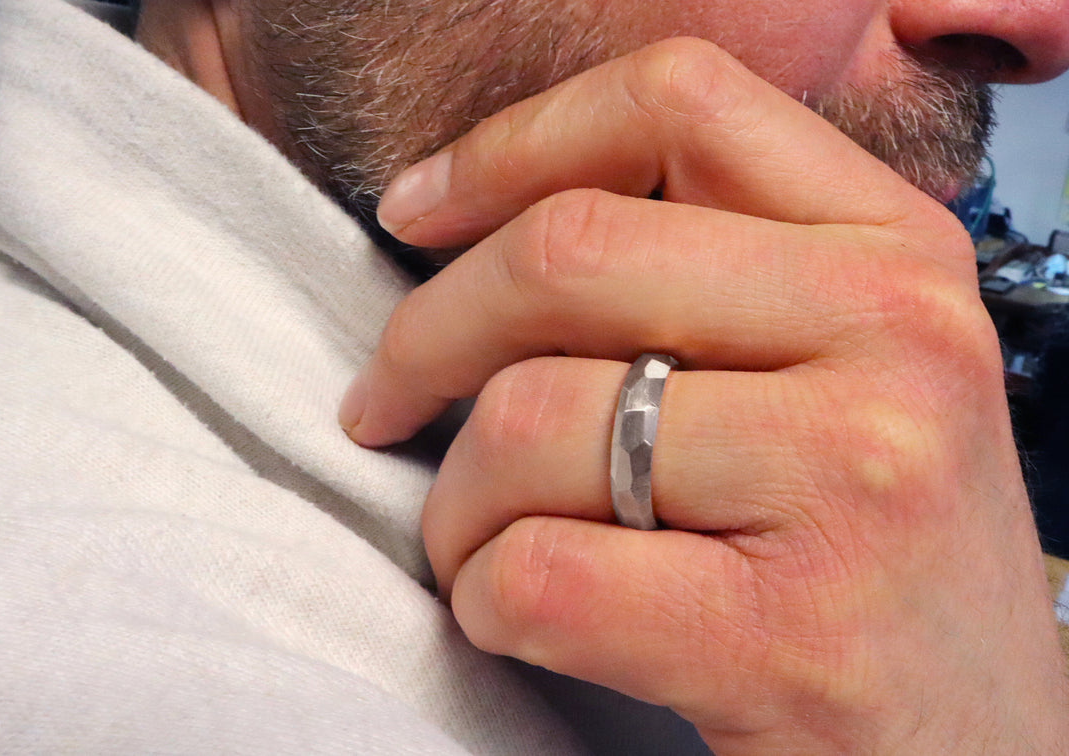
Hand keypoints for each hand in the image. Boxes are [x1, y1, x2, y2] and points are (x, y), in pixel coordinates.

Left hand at [340, 38, 1068, 752]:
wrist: (971, 745)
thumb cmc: (870, 549)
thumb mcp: (835, 369)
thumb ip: (701, 277)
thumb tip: (463, 228)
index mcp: (895, 249)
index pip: (675, 102)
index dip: (509, 147)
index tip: (417, 213)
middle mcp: (895, 336)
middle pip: (566, 254)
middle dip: (424, 336)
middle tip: (382, 402)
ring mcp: (855, 481)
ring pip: (529, 421)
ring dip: (455, 502)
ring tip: (477, 542)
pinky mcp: (790, 634)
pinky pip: (541, 573)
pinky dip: (485, 598)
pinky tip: (516, 611)